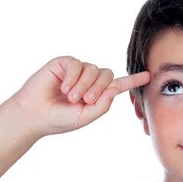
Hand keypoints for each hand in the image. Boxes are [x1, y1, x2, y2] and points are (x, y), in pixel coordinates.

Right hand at [10, 56, 149, 137]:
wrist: (34, 115)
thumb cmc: (58, 119)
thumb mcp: (85, 116)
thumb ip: (102, 105)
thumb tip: (114, 89)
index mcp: (96, 94)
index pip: (118, 84)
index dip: (133, 80)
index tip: (148, 75)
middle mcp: (88, 80)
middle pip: (107, 75)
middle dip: (98, 88)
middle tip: (84, 101)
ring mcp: (76, 70)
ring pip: (93, 69)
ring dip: (83, 85)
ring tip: (70, 97)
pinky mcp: (64, 63)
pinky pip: (77, 63)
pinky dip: (73, 76)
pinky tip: (63, 87)